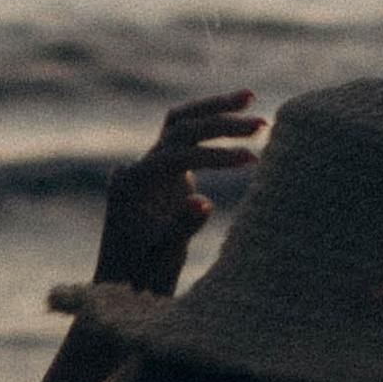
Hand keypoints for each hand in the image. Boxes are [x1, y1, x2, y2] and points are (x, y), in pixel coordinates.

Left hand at [93, 91, 262, 294]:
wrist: (121, 285)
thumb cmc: (140, 277)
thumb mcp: (162, 259)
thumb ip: (181, 229)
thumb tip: (205, 202)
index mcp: (134, 185)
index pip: (177, 154)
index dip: (215, 155)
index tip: (250, 160)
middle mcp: (138, 168)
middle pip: (179, 128)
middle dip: (220, 123)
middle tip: (261, 124)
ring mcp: (149, 168)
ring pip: (180, 124)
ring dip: (213, 110)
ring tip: (250, 97)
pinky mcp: (162, 173)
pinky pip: (185, 139)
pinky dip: (208, 126)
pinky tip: (236, 118)